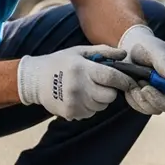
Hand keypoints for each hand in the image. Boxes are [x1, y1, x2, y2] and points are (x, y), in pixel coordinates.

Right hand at [17, 45, 135, 120]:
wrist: (34, 80)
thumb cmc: (60, 62)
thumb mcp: (79, 51)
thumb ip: (104, 52)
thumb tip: (124, 54)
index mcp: (82, 69)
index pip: (111, 78)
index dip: (124, 81)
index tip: (131, 82)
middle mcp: (78, 87)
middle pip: (109, 96)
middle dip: (110, 90)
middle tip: (101, 83)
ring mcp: (74, 102)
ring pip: (101, 106)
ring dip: (99, 99)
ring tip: (86, 88)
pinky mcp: (71, 113)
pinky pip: (90, 112)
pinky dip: (89, 106)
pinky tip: (78, 96)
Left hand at [118, 24, 164, 114]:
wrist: (130, 50)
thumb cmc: (148, 47)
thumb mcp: (155, 50)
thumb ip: (163, 61)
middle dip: (158, 100)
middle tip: (145, 88)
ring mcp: (160, 97)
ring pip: (155, 109)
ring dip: (144, 98)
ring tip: (138, 80)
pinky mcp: (146, 101)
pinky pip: (141, 107)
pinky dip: (135, 98)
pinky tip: (132, 85)